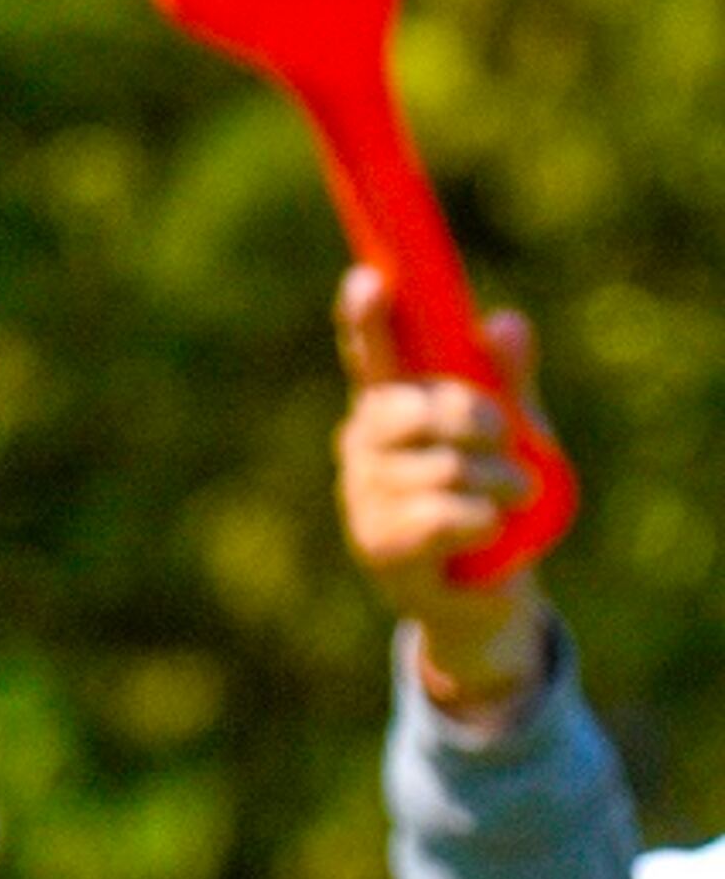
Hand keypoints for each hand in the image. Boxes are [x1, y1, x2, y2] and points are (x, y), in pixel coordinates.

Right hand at [332, 265, 555, 719]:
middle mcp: (363, 441)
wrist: (484, 598)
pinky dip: (481, 519)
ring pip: (442, 466)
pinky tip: (487, 529)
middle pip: (415, 407)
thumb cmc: (493, 500)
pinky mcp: (378, 544)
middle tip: (507, 434)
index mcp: (390, 404)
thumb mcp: (515, 435)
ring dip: (497, 481)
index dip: (365, 316)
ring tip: (514, 497)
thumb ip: (508, 381)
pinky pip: (441, 516)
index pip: (371, 352)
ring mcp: (363, 493)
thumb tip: (506, 321)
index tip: (369, 280)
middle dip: (474, 416)